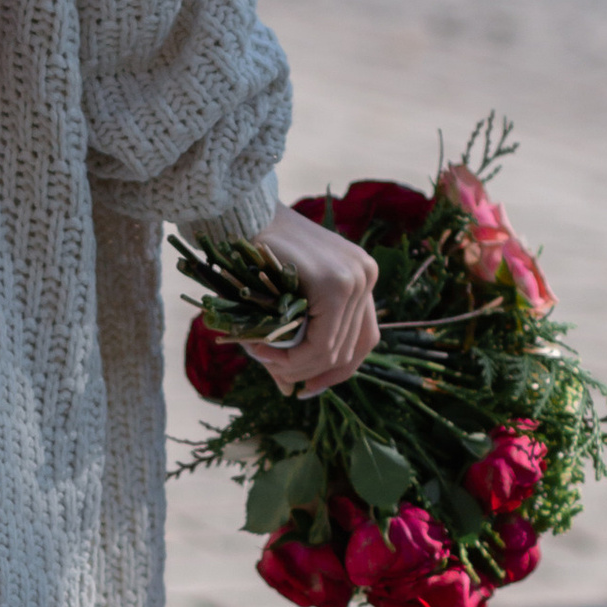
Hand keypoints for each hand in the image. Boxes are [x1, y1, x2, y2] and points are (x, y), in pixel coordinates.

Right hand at [240, 207, 379, 396]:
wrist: (240, 213)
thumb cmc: (255, 254)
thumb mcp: (283, 302)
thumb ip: (292, 345)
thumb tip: (290, 392)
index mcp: (361, 275)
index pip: (362, 340)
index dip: (336, 372)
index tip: (306, 387)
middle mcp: (366, 274)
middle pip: (350, 349)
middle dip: (311, 371)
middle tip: (276, 374)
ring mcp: (356, 278)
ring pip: (334, 351)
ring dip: (296, 365)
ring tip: (261, 357)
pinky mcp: (337, 284)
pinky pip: (321, 342)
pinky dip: (293, 356)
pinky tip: (264, 351)